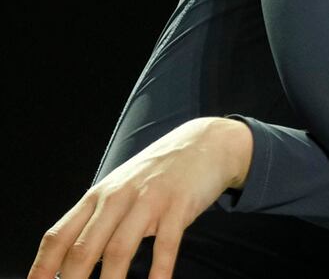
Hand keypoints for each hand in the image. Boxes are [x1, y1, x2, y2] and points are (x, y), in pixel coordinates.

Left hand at [28, 117, 252, 278]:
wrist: (204, 143)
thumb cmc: (159, 173)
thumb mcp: (121, 189)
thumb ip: (98, 220)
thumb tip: (73, 262)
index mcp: (98, 196)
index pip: (59, 236)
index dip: (43, 268)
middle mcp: (117, 198)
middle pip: (84, 248)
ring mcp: (148, 201)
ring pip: (119, 250)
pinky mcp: (179, 206)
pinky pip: (165, 245)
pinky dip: (158, 271)